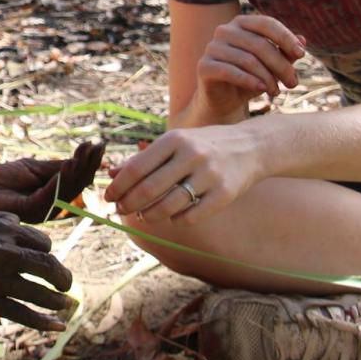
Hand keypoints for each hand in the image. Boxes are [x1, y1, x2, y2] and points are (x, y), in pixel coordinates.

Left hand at [0, 141, 105, 223]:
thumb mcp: (28, 169)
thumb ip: (53, 168)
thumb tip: (80, 160)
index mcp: (49, 195)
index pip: (75, 179)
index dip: (87, 162)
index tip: (98, 144)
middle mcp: (49, 205)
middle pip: (77, 185)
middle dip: (88, 164)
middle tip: (99, 146)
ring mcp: (40, 210)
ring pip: (68, 190)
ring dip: (79, 169)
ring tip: (88, 151)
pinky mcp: (28, 212)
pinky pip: (50, 195)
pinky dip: (61, 180)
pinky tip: (69, 165)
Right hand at [0, 207, 75, 329]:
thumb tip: (18, 223)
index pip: (42, 240)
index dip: (48, 252)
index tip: (46, 260)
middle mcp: (1, 250)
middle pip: (48, 265)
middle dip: (63, 277)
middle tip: (66, 285)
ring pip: (38, 292)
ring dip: (57, 301)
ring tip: (66, 306)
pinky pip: (21, 313)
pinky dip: (43, 322)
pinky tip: (57, 328)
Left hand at [103, 125, 263, 224]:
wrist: (252, 146)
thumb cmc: (204, 145)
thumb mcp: (175, 142)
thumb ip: (144, 158)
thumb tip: (112, 174)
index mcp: (175, 139)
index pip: (137, 168)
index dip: (118, 186)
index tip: (108, 197)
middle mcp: (192, 155)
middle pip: (149, 189)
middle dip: (129, 204)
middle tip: (120, 210)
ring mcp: (210, 175)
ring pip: (170, 206)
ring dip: (151, 215)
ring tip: (143, 215)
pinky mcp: (225, 194)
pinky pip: (192, 216)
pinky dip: (177, 220)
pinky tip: (172, 218)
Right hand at [195, 14, 304, 118]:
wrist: (224, 101)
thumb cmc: (251, 78)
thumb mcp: (272, 65)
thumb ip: (286, 52)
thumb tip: (303, 40)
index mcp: (241, 23)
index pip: (267, 23)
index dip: (286, 38)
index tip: (302, 54)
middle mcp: (224, 30)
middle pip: (259, 44)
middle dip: (281, 65)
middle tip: (293, 83)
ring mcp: (212, 47)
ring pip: (247, 60)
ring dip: (267, 78)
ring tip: (276, 92)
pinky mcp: (204, 66)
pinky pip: (230, 71)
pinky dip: (249, 81)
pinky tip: (261, 90)